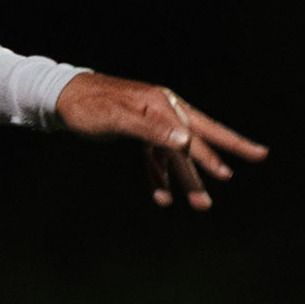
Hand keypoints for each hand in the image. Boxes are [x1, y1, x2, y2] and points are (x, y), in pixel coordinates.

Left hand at [52, 72, 265, 210]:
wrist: (62, 98)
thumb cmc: (89, 107)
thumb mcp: (119, 118)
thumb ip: (153, 129)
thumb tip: (187, 140)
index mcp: (163, 105)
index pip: (199, 131)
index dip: (222, 149)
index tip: (238, 168)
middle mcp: (163, 111)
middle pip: (197, 139)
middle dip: (217, 161)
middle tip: (242, 172)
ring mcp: (152, 121)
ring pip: (176, 154)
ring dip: (186, 179)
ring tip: (200, 205)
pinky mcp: (138, 131)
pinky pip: (155, 156)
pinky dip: (159, 175)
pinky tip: (162, 196)